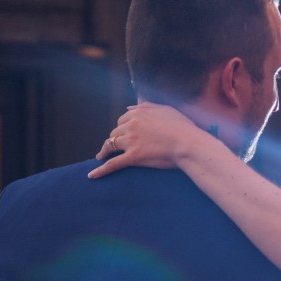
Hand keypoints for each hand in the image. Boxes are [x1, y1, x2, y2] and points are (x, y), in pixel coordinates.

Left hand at [88, 102, 203, 178]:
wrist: (188, 143)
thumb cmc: (182, 127)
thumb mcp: (166, 109)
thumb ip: (147, 106)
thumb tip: (132, 105)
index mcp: (139, 113)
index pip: (122, 119)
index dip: (122, 127)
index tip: (123, 133)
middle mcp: (131, 125)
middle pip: (115, 132)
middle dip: (114, 139)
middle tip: (115, 146)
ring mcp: (131, 141)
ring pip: (110, 145)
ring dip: (104, 151)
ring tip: (101, 157)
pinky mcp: (133, 157)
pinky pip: (112, 164)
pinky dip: (101, 170)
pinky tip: (92, 175)